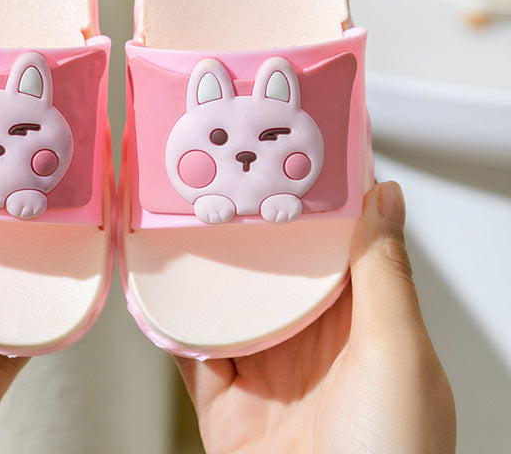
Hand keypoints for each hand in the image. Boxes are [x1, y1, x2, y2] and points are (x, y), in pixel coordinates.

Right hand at [176, 181, 455, 453]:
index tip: (288, 156)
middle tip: (225, 177)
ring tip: (185, 220)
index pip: (336, 247)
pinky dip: (173, 317)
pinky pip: (191, 348)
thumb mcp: (399, 354)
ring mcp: (267, 371)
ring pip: (231, 301)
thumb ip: (382, 272)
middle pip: (275, 270)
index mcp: (364, 327)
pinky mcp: (224, 402)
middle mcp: (314, 345)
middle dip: (251, 228)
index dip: (313, 202)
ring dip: (208, 267)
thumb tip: (387, 197)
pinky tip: (160, 284)